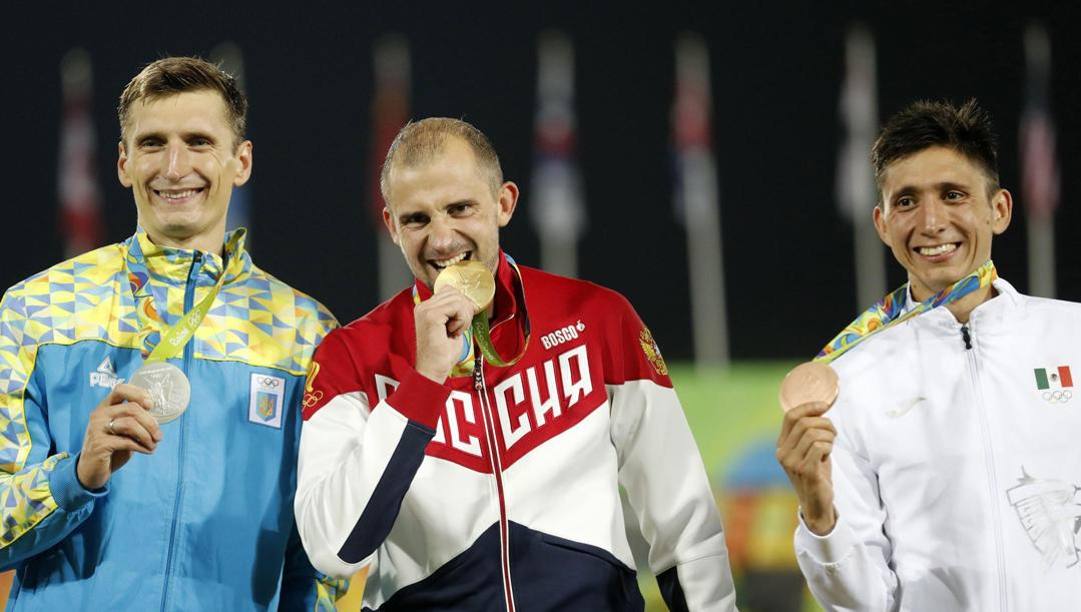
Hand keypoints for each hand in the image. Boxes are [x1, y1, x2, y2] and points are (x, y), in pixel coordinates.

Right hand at [76, 383, 162, 489]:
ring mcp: (97, 429)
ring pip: (130, 424)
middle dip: (150, 423)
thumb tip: (155, 418)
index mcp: (105, 407)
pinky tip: (147, 451)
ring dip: (147, 436)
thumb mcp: (123, 431)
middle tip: (159, 436)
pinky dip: (142, 446)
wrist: (91, 470)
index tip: (151, 405)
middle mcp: (99, 415)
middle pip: (132, 408)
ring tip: (153, 444)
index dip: (138, 393)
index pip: (120, 389)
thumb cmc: (111, 448)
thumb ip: (134, 420)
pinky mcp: (99, 444)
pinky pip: (127, 441)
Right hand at [413, 285, 478, 382]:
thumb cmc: (442, 354)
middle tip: (459, 329)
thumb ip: (456, 312)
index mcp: (426, 308)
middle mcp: (423, 306)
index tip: (461, 322)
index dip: (462, 304)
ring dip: (463, 316)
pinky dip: (461, 320)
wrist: (433, 370)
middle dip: (464, 310)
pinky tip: (453, 332)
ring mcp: (425, 310)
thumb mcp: (451, 327)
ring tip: (455, 331)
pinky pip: (457, 307)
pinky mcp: (431, 316)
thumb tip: (470, 302)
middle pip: (455, 293)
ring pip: (457, 299)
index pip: (450, 291)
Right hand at [776, 401, 836, 534]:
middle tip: (833, 433)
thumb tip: (820, 409)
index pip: (790, 416)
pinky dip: (828, 447)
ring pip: (814, 434)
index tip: (824, 406)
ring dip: (829, 437)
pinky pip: (819, 447)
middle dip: (825, 424)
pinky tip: (828, 454)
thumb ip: (808, 432)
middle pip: (805, 423)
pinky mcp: (805, 471)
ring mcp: (792, 463)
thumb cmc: (816, 474)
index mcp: (781, 445)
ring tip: (831, 446)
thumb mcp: (808, 451)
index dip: (808, 407)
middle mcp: (783, 453)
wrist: (817, 504)